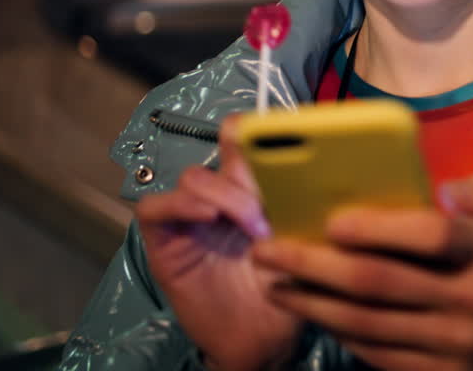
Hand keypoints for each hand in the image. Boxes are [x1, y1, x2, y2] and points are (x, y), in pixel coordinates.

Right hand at [137, 115, 301, 370]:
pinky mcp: (166, 241)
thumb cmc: (285, 294)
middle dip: (248, 163)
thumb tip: (317, 171)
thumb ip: (301, 207)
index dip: (258, 131)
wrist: (262, 342)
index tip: (282, 138)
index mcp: (255, 189)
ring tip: (253, 223)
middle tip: (272, 192)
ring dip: (224, 194)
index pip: (247, 141)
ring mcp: (191, 217)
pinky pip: (155, 208)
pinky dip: (180, 205)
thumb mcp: (302, 244)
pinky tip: (209, 217)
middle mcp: (222, 197)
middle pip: (221, 151)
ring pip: (194, 177)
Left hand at [251, 170, 472, 370]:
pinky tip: (309, 311)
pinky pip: (376, 354)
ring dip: (311, 303)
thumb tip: (444, 185)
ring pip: (368, 324)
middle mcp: (471, 299)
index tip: (333, 220)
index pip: (433, 236)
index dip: (381, 228)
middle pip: (382, 282)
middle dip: (315, 265)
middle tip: (268, 250)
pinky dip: (337, 332)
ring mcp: (453, 344)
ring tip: (273, 282)